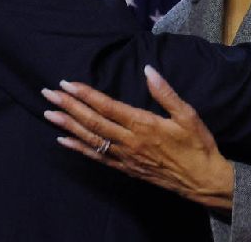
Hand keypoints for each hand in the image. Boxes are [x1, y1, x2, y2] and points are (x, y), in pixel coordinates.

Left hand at [41, 66, 234, 211]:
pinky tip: (64, 141)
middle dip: (69, 106)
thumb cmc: (197, 145)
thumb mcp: (188, 115)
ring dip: (68, 126)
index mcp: (143, 124)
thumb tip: (149, 70)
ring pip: (90, 139)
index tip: (67, 83)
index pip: (107, 106)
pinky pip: (97, 157)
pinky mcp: (126, 168)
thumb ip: (165, 93)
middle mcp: (129, 141)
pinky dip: (79, 148)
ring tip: (49, 113)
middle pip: (92, 121)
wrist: (202, 181)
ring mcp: (125, 157)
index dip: (85, 94)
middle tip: (48, 94)